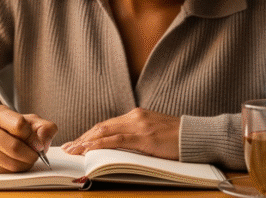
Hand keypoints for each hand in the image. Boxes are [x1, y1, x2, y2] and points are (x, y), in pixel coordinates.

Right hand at [0, 104, 56, 172]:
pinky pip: (6, 172)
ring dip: (25, 164)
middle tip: (36, 154)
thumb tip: (44, 143)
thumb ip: (44, 127)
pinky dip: (16, 169)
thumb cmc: (10, 127)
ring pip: (11, 163)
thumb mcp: (29, 120)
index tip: (39, 144)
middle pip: (15, 147)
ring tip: (26, 157)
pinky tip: (16, 161)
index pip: (19, 125)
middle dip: (31, 154)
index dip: (33, 138)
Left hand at [61, 108, 179, 159]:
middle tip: (68, 147)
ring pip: (105, 131)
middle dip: (83, 138)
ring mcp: (139, 125)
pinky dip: (101, 144)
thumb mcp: (154, 133)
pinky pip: (117, 140)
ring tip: (73, 150)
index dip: (90, 134)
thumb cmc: (178, 138)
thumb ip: (137, 137)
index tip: (77, 142)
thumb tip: (120, 148)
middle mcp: (135, 116)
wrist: (197, 135)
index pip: (107, 125)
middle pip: (102, 127)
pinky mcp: (145, 136)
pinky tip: (90, 149)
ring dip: (86, 141)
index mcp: (137, 115)